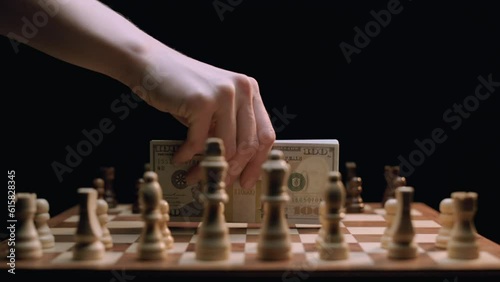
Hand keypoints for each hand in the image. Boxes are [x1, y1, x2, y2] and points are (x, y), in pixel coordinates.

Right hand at [129, 41, 275, 188]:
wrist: (151, 65)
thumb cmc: (182, 91)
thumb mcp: (215, 107)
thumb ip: (230, 128)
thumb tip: (238, 168)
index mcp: (250, 91)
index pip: (265, 134)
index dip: (257, 163)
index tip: (247, 182)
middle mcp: (243, 90)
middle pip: (248, 145)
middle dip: (232, 171)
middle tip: (217, 185)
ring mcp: (224, 94)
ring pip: (226, 148)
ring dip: (207, 168)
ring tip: (193, 176)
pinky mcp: (202, 101)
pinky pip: (199, 142)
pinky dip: (187, 155)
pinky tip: (179, 159)